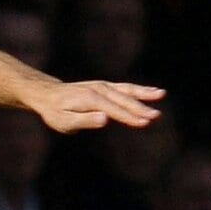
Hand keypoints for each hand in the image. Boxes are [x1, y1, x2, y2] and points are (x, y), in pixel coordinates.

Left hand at [32, 80, 163, 133]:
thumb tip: (105, 119)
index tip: (144, 123)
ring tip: (161, 95)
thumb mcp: (64, 121)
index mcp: (90, 99)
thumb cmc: (55, 112)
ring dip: (144, 94)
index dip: (129, 117)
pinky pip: (125, 87)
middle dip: (140, 108)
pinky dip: (140, 89)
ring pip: (127, 90)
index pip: (114, 110)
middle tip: (156, 116)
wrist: (48, 94)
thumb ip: (84, 120)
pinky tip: (154, 92)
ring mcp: (103, 86)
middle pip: (123, 100)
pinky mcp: (106, 86)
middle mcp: (99, 90)